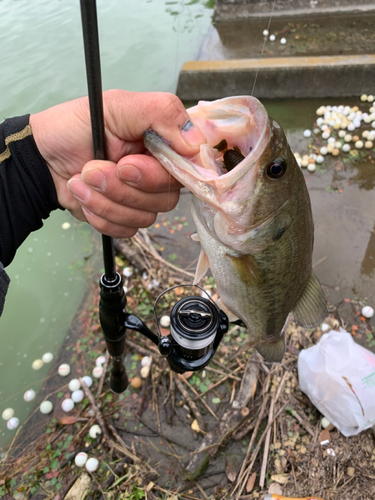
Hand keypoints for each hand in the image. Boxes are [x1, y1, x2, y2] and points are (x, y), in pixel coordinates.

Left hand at [29, 90, 204, 237]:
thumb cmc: (75, 126)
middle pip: (166, 199)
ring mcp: (142, 198)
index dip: (157, 175)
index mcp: (163, 144)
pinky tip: (84, 196)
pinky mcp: (125, 218)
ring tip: (82, 178)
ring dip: (105, 200)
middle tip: (93, 168)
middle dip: (122, 187)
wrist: (42, 158)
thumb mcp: (117, 106)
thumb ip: (161, 113)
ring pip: (144, 217)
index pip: (187, 170)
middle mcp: (159, 173)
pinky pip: (126, 229)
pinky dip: (99, 215)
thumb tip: (196, 143)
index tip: (127, 165)